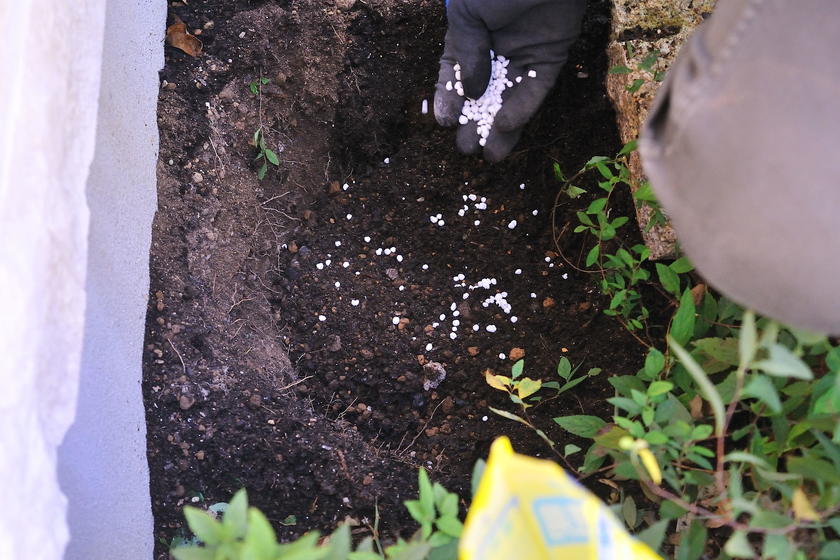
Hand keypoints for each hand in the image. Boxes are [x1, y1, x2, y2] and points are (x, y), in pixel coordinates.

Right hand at [434, 0, 585, 161]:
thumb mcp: (467, 14)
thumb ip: (465, 52)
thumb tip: (468, 92)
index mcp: (469, 32)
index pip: (453, 73)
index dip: (448, 99)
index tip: (444, 123)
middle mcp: (496, 45)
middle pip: (483, 92)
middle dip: (475, 122)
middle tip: (465, 149)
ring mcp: (525, 51)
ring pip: (510, 97)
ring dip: (500, 127)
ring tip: (489, 156)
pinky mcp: (553, 55)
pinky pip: (537, 88)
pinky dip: (524, 108)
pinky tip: (508, 127)